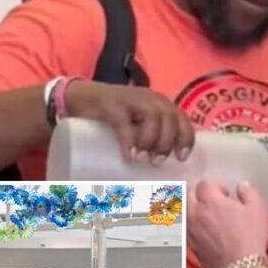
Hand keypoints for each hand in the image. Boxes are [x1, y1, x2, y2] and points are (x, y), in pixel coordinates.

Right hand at [66, 82, 195, 164]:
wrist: (81, 98)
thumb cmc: (114, 118)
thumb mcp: (137, 125)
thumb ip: (151, 138)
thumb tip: (162, 169)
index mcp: (161, 105)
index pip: (182, 119)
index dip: (186, 139)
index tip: (181, 158)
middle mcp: (150, 99)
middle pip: (170, 118)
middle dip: (167, 142)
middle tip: (157, 162)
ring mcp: (131, 99)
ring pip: (153, 116)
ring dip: (151, 140)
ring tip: (142, 159)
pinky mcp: (110, 104)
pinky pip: (123, 120)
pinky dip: (129, 139)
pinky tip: (129, 154)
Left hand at [188, 181, 267, 267]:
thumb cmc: (250, 235)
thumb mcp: (257, 210)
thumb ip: (248, 193)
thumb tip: (242, 185)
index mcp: (210, 200)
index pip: (204, 184)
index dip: (216, 186)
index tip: (227, 195)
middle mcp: (195, 212)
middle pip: (188, 195)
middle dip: (199, 195)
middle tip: (213, 202)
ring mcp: (190, 229)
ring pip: (184, 212)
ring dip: (193, 209)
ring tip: (206, 216)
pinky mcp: (190, 244)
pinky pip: (186, 228)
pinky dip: (192, 225)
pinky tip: (203, 231)